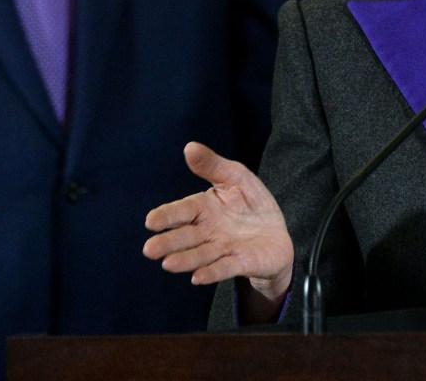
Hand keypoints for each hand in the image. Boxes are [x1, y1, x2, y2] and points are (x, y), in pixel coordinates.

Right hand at [144, 142, 293, 316]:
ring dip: (185, 260)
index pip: (182, 211)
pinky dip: (211, 272)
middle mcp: (208, 231)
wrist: (276, 234)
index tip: (150, 221)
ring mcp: (223, 249)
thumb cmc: (251, 203)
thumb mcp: (236, 177)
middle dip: (168, 243)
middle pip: (186, 237)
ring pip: (201, 255)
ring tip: (168, 264)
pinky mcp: (241, 262)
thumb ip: (213, 165)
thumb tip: (189, 147)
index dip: (166, 216)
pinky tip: (197, 278)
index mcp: (204, 208)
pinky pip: (225, 267)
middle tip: (149, 250)